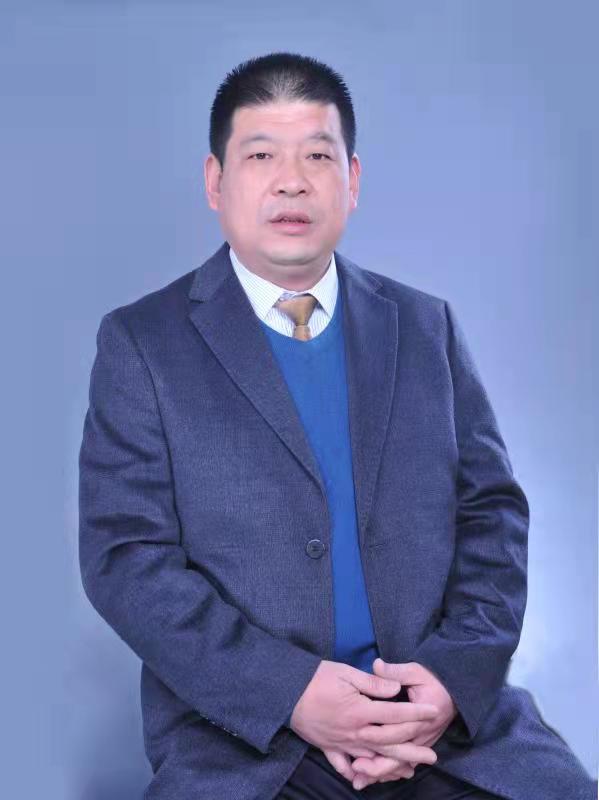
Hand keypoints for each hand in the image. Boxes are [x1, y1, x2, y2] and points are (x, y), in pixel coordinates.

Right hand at [289, 660, 439, 765]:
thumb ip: (373, 683)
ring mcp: (341, 743)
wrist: (285, 692)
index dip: (416, 712)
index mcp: (360, 711)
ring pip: (371, 759)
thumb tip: (395, 688)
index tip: (433, 712)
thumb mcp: (345, 672)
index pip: (395, 714)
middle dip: (413, 750)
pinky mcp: (328, 747)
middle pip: (389, 744)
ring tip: (409, 771)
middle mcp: (353, 732)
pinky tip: (365, 778)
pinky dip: (355, 773)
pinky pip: (344, 766)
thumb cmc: (316, 678)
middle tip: (433, 756)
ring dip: (391, 766)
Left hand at [349, 659, 457, 789]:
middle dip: (377, 762)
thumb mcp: (415, 670)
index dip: (379, 734)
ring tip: (359, 780)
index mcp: (421, 715)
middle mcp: (422, 734)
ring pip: (401, 764)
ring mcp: (422, 743)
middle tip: (355, 767)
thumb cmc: (433, 679)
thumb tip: (376, 665)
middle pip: (398, 754)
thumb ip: (395, 672)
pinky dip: (390, 773)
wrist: (455, 691)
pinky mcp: (420, 747)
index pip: (398, 729)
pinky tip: (373, 780)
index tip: (360, 736)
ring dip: (381, 773)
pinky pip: (405, 765)